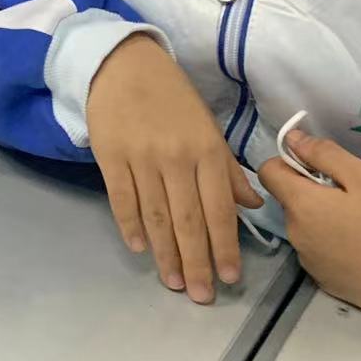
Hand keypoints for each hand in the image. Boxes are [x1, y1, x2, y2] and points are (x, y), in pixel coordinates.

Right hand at [86, 35, 262, 302]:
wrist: (122, 64)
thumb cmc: (172, 97)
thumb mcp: (208, 127)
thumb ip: (228, 169)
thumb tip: (250, 205)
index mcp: (208, 150)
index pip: (219, 209)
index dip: (225, 247)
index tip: (230, 278)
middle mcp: (177, 158)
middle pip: (188, 220)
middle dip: (197, 262)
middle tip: (201, 295)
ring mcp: (141, 158)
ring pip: (156, 216)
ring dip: (166, 253)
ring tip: (173, 282)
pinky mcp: (110, 156)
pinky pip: (122, 199)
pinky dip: (130, 226)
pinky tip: (140, 249)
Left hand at [258, 129, 360, 324]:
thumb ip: (324, 154)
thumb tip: (293, 139)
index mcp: (300, 206)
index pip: (268, 173)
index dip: (288, 163)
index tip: (318, 168)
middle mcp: (294, 235)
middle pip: (290, 201)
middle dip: (312, 193)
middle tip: (352, 197)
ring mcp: (308, 261)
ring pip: (304, 227)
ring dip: (322, 219)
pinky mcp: (324, 281)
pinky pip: (318, 252)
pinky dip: (332, 244)